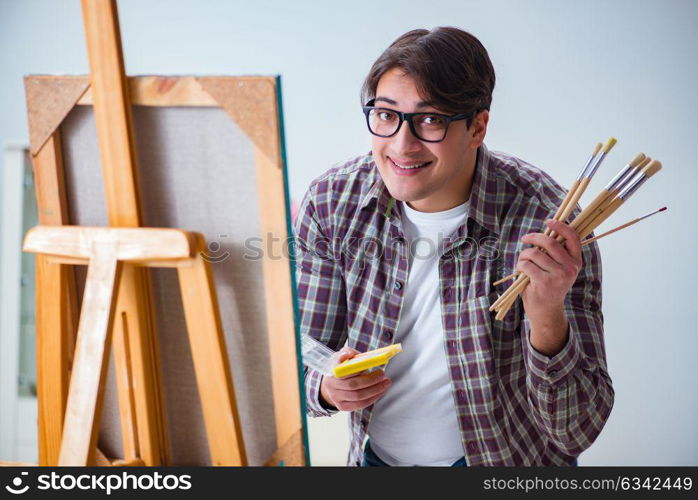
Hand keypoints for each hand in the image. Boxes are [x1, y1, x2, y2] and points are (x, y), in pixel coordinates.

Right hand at [319, 346, 391, 410]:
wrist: (332, 383)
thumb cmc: (342, 366)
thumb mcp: (343, 355)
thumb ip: (348, 352)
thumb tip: (350, 354)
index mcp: (331, 369)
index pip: (341, 370)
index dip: (352, 368)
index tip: (365, 365)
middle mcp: (331, 384)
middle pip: (353, 384)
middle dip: (371, 380)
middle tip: (382, 374)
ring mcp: (336, 397)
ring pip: (358, 396)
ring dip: (375, 390)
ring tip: (386, 383)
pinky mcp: (342, 406)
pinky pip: (360, 404)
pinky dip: (372, 398)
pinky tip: (380, 392)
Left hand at [517, 219, 580, 355]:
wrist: (546, 310)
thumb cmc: (549, 286)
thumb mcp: (558, 268)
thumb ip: (555, 253)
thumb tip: (543, 233)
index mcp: (576, 262)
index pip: (573, 238)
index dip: (561, 226)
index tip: (549, 221)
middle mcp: (570, 268)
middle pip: (550, 242)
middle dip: (534, 237)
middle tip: (525, 239)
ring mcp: (558, 276)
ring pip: (534, 253)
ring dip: (524, 255)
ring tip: (522, 261)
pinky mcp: (544, 282)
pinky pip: (526, 264)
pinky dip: (520, 265)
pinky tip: (521, 271)